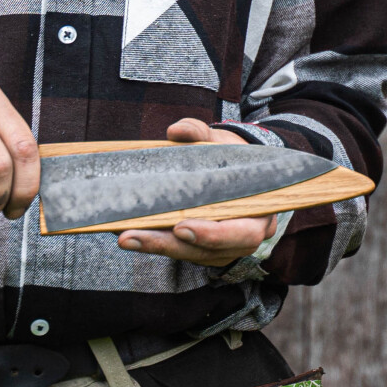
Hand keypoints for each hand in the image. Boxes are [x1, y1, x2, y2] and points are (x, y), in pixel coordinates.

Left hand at [116, 120, 280, 266]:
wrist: (234, 168)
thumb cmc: (232, 156)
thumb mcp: (220, 141)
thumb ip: (199, 133)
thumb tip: (177, 131)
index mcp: (261, 212)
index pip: (243, 232)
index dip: (213, 234)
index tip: (180, 227)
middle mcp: (245, 237)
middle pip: (210, 252)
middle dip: (169, 245)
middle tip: (132, 236)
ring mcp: (224, 248)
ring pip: (190, 254)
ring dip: (156, 247)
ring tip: (124, 235)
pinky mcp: (203, 249)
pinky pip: (180, 251)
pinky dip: (155, 243)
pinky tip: (130, 233)